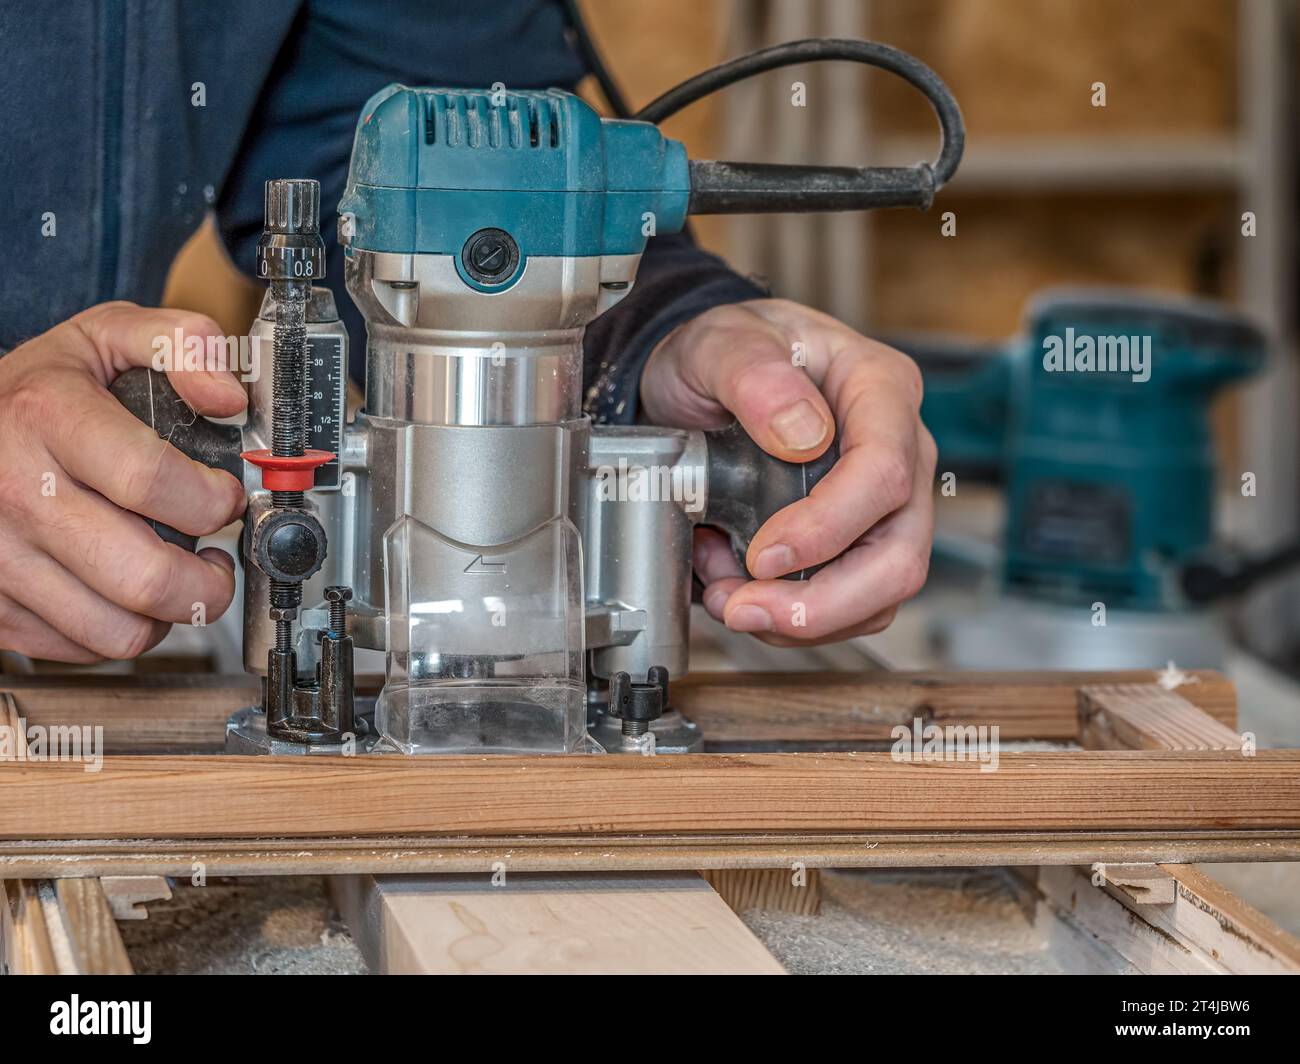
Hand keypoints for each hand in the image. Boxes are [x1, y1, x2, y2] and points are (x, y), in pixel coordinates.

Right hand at [0, 302, 246, 661]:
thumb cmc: (39, 389)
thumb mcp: (107, 336)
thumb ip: (183, 345)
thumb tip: (230, 396)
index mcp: (49, 418)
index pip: (150, 480)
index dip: (211, 499)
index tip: (224, 498)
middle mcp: (16, 491)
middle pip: (144, 577)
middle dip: (209, 581)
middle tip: (216, 560)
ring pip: (118, 631)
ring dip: (168, 614)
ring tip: (176, 577)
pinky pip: (80, 648)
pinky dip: (119, 630)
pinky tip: (125, 591)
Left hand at [640, 297, 934, 644]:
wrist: (707, 380)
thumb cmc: (728, 353)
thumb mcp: (722, 342)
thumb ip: (755, 376)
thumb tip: (802, 434)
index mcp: (879, 388)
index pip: (884, 473)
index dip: (826, 528)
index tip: (760, 554)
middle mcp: (900, 451)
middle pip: (899, 554)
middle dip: (823, 603)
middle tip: (744, 609)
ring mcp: (886, 503)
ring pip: (880, 593)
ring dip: (803, 620)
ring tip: (729, 600)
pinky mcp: (859, 541)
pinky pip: (850, 604)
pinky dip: (793, 619)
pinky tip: (738, 590)